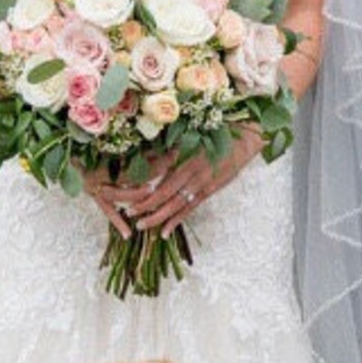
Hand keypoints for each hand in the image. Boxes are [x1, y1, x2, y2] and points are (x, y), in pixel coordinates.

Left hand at [84, 132, 261, 237]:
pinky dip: (176, 221)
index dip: (132, 181)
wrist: (246, 136)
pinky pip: (190, 209)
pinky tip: (165, 232)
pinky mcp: (210, 190)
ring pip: (173, 204)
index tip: (116, 187)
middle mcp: (188, 168)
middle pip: (158, 191)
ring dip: (155, 217)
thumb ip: (166, 147)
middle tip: (123, 213)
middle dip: (139, 204)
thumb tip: (141, 158)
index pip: (150, 171)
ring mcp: (200, 182)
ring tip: (140, 226)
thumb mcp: (187, 134)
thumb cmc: (213, 130)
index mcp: (179, 151)